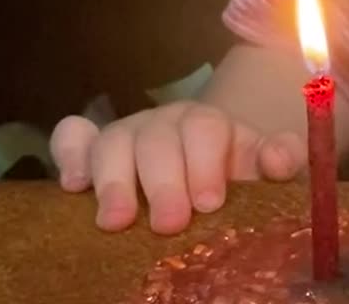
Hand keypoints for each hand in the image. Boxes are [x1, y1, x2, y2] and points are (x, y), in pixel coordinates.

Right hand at [50, 101, 305, 233]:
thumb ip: (280, 157)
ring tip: (115, 222)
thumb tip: (279, 161)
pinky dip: (68, 155)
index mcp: (210, 125)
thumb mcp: (264, 165)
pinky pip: (72, 138)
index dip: (206, 164)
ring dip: (113, 180)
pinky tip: (70, 185)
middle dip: (163, 182)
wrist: (208, 167)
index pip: (206, 130)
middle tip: (169, 225)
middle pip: (158, 140)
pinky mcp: (95, 149)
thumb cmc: (235, 174)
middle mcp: (166, 123)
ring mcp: (128, 134)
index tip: (209, 204)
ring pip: (113, 141)